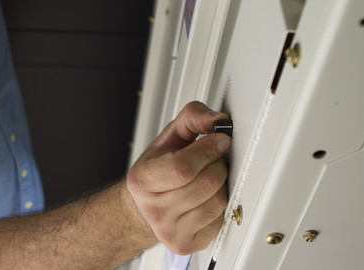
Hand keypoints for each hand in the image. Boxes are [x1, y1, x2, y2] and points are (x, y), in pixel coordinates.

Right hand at [126, 101, 230, 254]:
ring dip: (221, 184)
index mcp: (142, 181)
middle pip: (207, 183)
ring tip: (207, 177)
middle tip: (211, 159)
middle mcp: (153, 210)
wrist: (144, 207)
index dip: (207, 150)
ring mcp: (170, 231)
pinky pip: (220, 219)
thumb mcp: (168, 139)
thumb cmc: (157, 171)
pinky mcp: (187, 244)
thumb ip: (191, 119)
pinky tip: (206, 197)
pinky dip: (219, 204)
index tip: (219, 140)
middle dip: (217, 164)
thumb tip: (217, 120)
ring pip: (218, 201)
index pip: (183, 167)